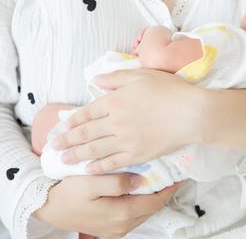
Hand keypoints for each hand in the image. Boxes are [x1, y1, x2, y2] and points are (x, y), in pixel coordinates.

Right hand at [34, 174, 178, 237]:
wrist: (46, 207)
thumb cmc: (67, 191)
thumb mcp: (90, 181)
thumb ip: (117, 181)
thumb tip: (141, 180)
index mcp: (121, 214)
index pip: (156, 201)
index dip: (169, 188)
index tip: (179, 174)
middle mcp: (122, 225)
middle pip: (152, 208)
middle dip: (163, 191)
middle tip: (171, 173)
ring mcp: (116, 229)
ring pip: (144, 211)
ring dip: (153, 196)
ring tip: (159, 178)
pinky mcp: (110, 228)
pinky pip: (134, 215)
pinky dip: (141, 202)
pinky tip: (141, 189)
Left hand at [52, 69, 206, 173]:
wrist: (192, 114)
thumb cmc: (170, 90)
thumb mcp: (141, 75)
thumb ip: (116, 78)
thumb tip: (96, 79)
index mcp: (115, 102)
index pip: (87, 112)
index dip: (73, 120)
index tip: (63, 126)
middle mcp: (115, 123)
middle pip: (86, 133)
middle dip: (67, 140)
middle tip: (53, 146)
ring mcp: (126, 141)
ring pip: (95, 149)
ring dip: (77, 155)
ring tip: (63, 160)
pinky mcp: (138, 155)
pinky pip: (113, 163)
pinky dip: (99, 166)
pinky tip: (89, 169)